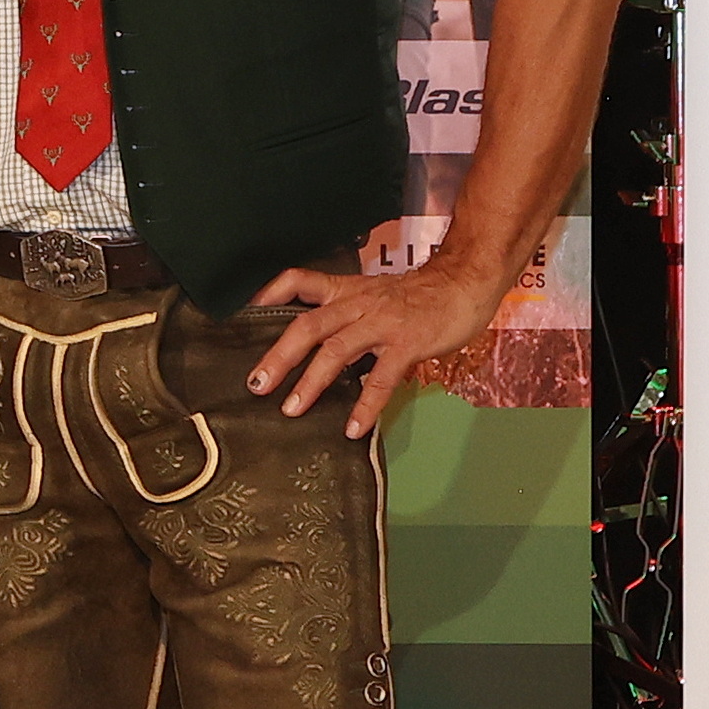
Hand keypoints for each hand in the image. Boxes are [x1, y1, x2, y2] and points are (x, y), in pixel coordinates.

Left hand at [248, 251, 518, 441]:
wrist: (465, 281)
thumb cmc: (421, 294)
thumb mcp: (376, 295)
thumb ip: (350, 316)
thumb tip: (322, 347)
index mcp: (347, 290)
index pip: (299, 281)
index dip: (269, 295)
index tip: (243, 315)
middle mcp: (358, 304)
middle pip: (307, 325)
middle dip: (279, 356)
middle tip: (256, 384)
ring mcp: (382, 323)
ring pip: (336, 349)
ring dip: (311, 381)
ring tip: (291, 409)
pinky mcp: (407, 343)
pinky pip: (380, 377)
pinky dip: (366, 405)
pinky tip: (353, 427)